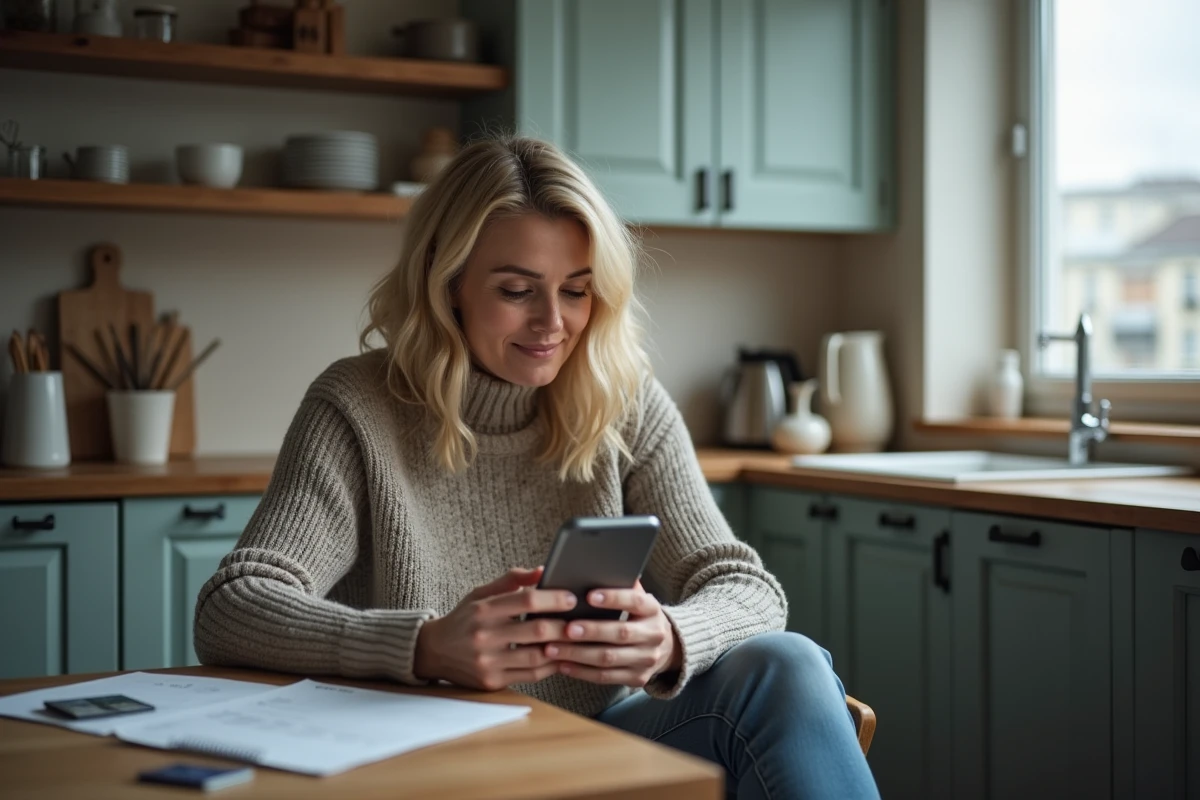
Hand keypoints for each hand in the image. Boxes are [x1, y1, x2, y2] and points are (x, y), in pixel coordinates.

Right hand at [413, 566, 577, 690]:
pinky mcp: (491, 682)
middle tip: (582, 621)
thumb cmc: (464, 619)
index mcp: (484, 609)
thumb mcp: (480, 594)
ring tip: (577, 640)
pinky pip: (529, 676)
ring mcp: (488, 662)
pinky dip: (549, 667)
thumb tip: (542, 570)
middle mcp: (485, 636)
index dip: (553, 599)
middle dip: (564, 625)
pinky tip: (561, 658)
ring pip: (536, 657)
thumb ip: (511, 581)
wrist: (432, 651)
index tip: (571, 598)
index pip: (526, 600)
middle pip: (536, 630)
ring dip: (561, 648)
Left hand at [545, 580, 681, 686]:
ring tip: (552, 648)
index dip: (613, 598)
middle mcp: (653, 635)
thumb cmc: (639, 616)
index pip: (635, 601)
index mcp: (653, 610)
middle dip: (591, 631)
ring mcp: (646, 660)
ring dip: (578, 654)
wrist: (667, 648)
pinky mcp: (636, 678)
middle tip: (566, 628)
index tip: (589, 595)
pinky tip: (562, 664)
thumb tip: (594, 565)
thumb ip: (621, 584)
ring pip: (609, 659)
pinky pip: (605, 677)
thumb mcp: (637, 599)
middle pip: (621, 633)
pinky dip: (581, 671)